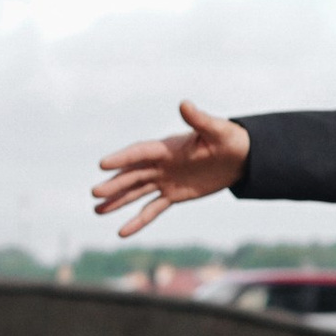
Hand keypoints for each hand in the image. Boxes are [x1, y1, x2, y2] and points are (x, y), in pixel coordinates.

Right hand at [91, 101, 248, 239]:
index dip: (123, 158)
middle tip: (95, 193)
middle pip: (133, 174)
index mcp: (168, 147)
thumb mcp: (216, 130)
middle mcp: (161, 164)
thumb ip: (199, 120)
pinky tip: (122, 232)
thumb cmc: (229, 139)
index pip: (140, 152)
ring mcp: (165, 180)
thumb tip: (184, 104)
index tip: (102, 164)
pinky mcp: (174, 195)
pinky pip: (152, 209)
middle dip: (114, 184)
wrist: (241, 158)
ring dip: (118, 201)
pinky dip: (138, 221)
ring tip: (97, 210)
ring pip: (136, 192)